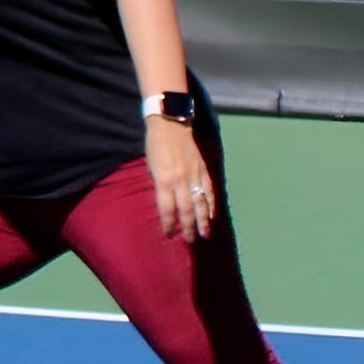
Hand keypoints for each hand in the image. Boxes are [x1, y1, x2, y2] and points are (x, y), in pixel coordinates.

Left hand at [147, 117, 219, 244]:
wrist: (171, 123)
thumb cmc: (155, 145)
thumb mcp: (151, 166)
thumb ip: (160, 185)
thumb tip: (167, 203)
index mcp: (164, 179)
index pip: (166, 207)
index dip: (168, 223)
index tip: (169, 234)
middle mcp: (180, 179)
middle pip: (186, 209)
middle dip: (188, 226)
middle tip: (190, 241)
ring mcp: (194, 174)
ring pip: (200, 202)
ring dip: (203, 220)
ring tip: (205, 235)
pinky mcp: (203, 168)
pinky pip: (208, 189)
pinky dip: (211, 203)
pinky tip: (212, 215)